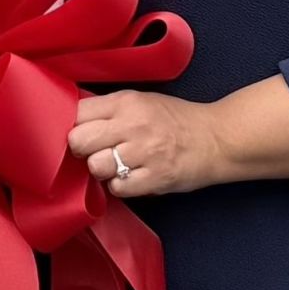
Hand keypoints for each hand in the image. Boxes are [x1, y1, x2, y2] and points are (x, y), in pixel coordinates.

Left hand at [67, 90, 231, 199]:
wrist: (217, 139)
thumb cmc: (175, 120)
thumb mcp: (141, 101)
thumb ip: (108, 109)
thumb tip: (71, 118)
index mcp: (126, 102)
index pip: (77, 113)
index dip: (74, 126)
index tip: (81, 132)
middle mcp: (133, 124)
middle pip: (78, 140)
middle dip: (81, 149)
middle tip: (95, 151)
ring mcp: (145, 153)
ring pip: (95, 166)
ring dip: (102, 170)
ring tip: (117, 165)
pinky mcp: (155, 178)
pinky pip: (117, 188)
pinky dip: (120, 187)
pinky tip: (131, 178)